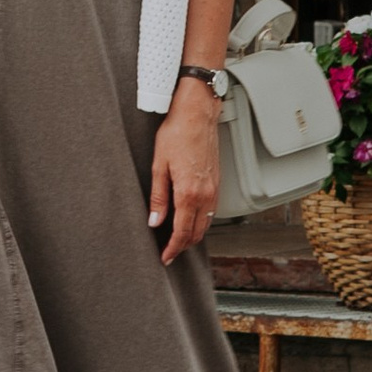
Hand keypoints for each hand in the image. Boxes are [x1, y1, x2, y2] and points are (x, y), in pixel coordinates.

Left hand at [147, 83, 221, 262]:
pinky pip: (212, 211)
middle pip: (196, 233)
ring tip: (178, 238)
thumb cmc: (177, 133)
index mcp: (188, 193)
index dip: (173, 248)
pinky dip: (202, 222)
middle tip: (170, 251)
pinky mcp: (217, 182)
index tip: (165, 257)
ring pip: (206, 224)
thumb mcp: (159, 166)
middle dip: (183, 246)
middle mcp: (205, 195)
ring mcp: (214, 189)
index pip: (181, 232)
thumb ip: (158, 198)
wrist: (197, 114)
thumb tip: (154, 221)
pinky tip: (191, 218)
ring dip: (193, 235)